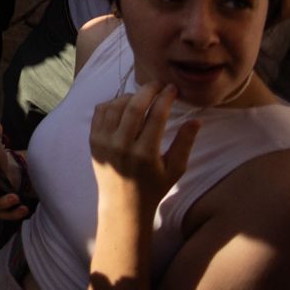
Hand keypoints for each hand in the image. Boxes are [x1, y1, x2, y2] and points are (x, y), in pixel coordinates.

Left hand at [90, 82, 197, 215]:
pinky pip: (100, 112)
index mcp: (145, 153)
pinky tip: (124, 104)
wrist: (123, 205)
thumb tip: (196, 119)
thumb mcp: (175, 169)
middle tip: (158, 85)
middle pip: (134, 106)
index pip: (156, 116)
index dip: (165, 98)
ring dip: (130, 96)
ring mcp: (104, 142)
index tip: (172, 89)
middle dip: (148, 90)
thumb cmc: (154, 187)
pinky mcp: (93, 141)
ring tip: (143, 96)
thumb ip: (185, 143)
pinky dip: (112, 103)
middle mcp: (122, 145)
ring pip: (115, 106)